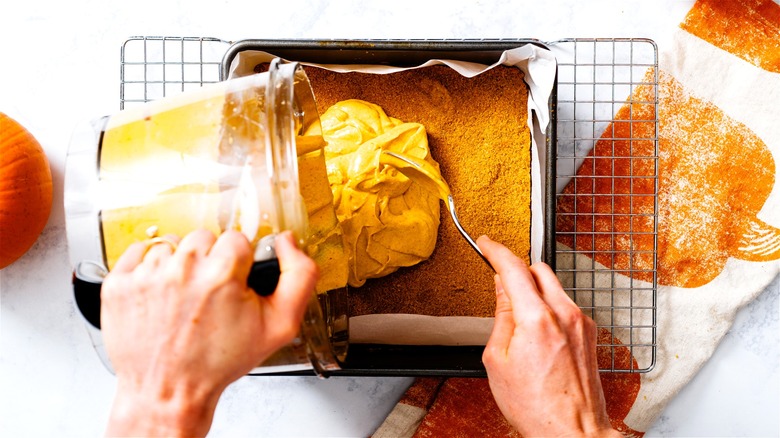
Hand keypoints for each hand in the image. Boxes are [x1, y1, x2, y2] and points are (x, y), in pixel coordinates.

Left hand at [101, 229, 316, 436]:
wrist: (169, 390)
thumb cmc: (218, 362)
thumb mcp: (279, 327)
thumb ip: (299, 277)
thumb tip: (287, 242)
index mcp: (222, 275)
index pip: (236, 238)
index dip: (238, 263)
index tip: (233, 283)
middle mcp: (182, 270)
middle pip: (204, 237)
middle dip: (209, 261)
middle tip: (208, 293)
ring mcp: (146, 275)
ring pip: (172, 244)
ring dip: (179, 264)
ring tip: (182, 295)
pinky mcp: (120, 283)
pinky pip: (139, 250)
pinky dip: (148, 266)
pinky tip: (159, 291)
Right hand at [478, 235, 617, 437]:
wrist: (571, 432)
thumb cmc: (535, 406)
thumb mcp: (498, 360)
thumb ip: (501, 316)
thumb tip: (501, 288)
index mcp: (537, 319)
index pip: (513, 268)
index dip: (495, 250)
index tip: (485, 244)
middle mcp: (565, 314)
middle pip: (538, 269)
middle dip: (517, 271)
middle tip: (500, 287)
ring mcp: (582, 322)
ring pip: (554, 285)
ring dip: (534, 291)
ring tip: (519, 321)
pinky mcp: (591, 332)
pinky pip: (565, 304)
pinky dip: (549, 307)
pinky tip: (538, 333)